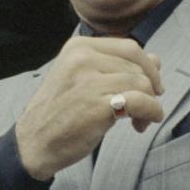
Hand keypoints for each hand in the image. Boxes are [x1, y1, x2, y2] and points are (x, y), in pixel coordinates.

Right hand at [15, 35, 163, 179]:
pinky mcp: (97, 106)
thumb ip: (117, 67)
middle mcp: (82, 58)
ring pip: (142, 83)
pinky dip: (151, 112)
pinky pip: (141, 102)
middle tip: (145, 108)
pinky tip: (144, 123)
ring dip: (150, 104)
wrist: (33, 142)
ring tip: (139, 120)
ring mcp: (89, 81)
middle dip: (149, 87)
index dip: (147, 67)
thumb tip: (156, 59)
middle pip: (138, 66)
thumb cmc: (60, 112)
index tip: (151, 86)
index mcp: (78, 47)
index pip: (129, 47)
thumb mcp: (84, 80)